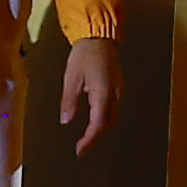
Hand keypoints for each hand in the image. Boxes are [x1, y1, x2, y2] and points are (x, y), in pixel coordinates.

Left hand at [56, 35, 121, 155]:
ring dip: (101, 129)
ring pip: (113, 117)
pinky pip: (114, 108)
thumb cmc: (84, 54)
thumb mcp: (72, 77)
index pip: (98, 125)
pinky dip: (105, 118)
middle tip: (82, 147)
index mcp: (103, 94)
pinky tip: (95, 119)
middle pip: (108, 124)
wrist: (100, 35)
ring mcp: (119, 90)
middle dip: (96, 137)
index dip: (89, 140)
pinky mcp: (118, 86)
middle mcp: (115, 95)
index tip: (79, 151)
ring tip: (87, 136)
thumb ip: (69, 101)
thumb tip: (66, 121)